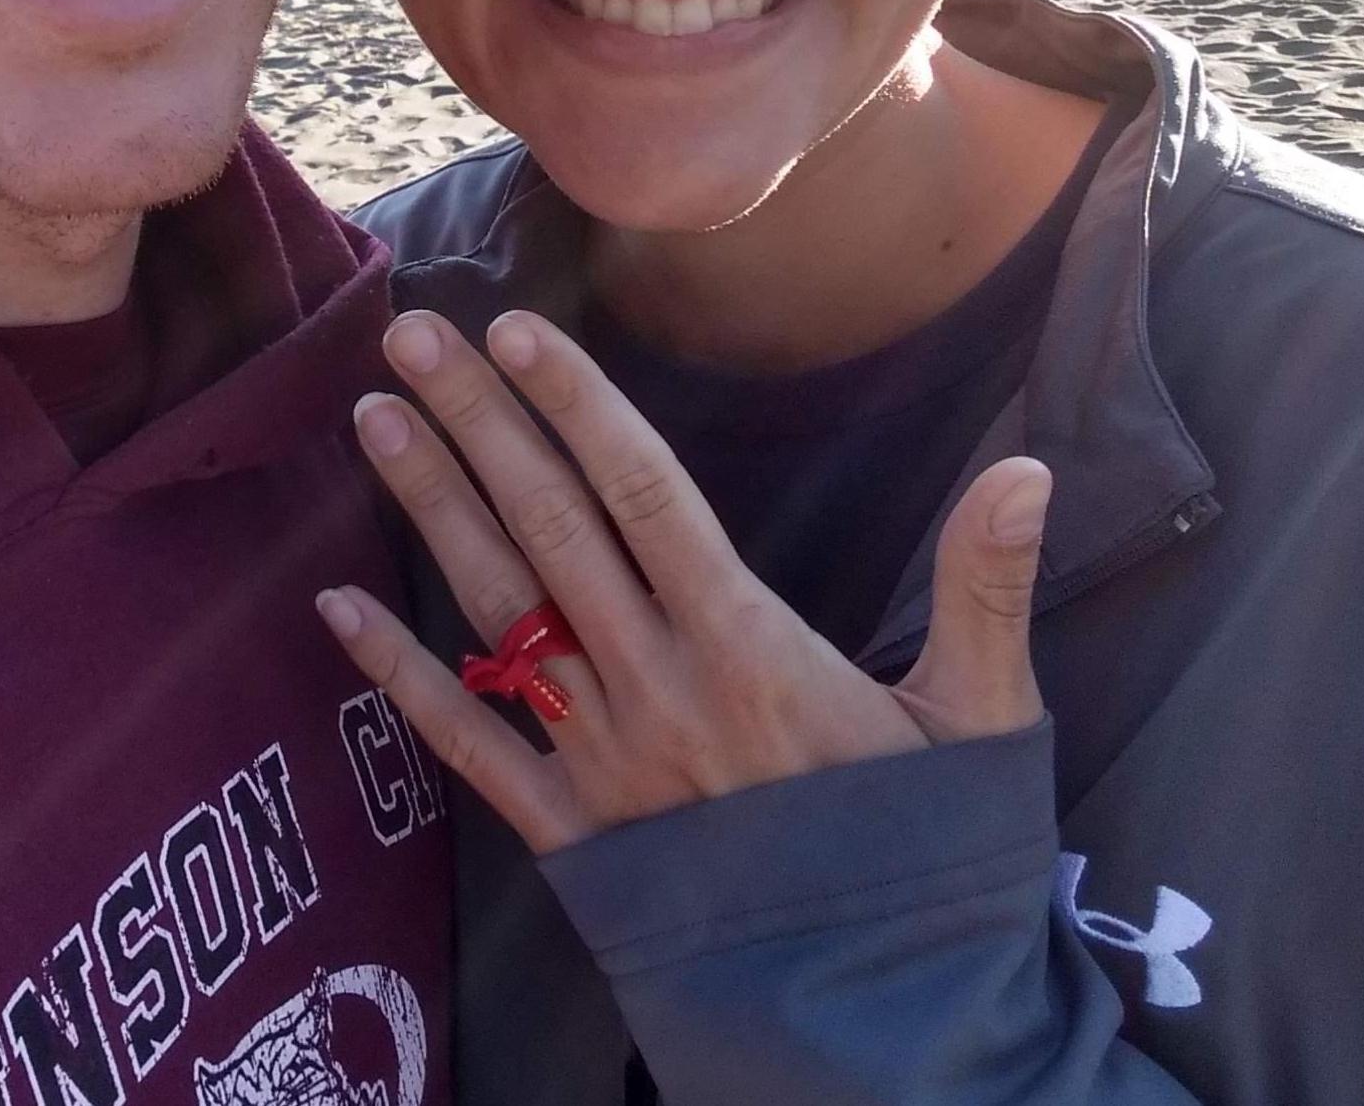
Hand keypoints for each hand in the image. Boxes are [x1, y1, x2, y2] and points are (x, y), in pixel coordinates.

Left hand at [315, 308, 1051, 853]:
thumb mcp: (982, 724)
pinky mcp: (568, 837)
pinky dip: (395, 676)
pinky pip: (464, 746)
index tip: (516, 330)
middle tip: (409, 336)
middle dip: (477, 425)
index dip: (577, 407)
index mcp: (751, 649)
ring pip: (496, 611)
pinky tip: (333, 607)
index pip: (645, 495)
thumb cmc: (932, 866)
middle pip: (550, 529)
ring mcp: (601, 764)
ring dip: (430, 508)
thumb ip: (986, 588)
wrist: (886, 1033)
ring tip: (372, 418)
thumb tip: (1030, 469)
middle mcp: (658, 691)